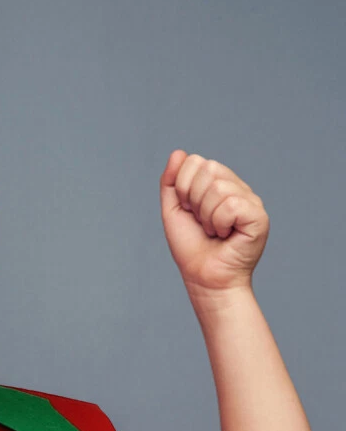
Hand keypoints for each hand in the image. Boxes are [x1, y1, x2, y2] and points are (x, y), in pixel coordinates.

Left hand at [159, 150, 268, 294]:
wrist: (203, 277)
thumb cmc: (191, 247)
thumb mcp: (174, 211)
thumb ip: (171, 182)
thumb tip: (178, 153)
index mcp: (218, 183)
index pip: (195, 162)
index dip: (182, 188)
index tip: (188, 210)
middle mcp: (237, 187)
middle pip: (207, 169)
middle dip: (193, 200)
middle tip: (201, 222)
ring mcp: (250, 200)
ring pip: (218, 187)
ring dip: (206, 216)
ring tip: (213, 231)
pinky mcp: (258, 216)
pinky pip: (230, 204)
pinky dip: (218, 223)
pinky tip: (225, 235)